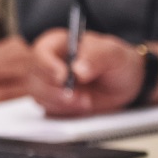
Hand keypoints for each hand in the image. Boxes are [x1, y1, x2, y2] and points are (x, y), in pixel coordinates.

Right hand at [27, 29, 145, 116]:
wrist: (123, 83)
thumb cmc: (116, 61)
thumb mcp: (113, 54)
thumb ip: (97, 57)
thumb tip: (78, 70)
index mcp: (57, 44)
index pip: (41, 52)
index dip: (48, 65)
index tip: (63, 77)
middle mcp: (47, 63)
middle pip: (34, 77)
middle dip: (55, 92)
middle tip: (79, 97)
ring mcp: (48, 84)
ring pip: (38, 96)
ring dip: (61, 104)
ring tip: (86, 102)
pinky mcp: (53, 102)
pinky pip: (48, 111)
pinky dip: (64, 113)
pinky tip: (81, 107)